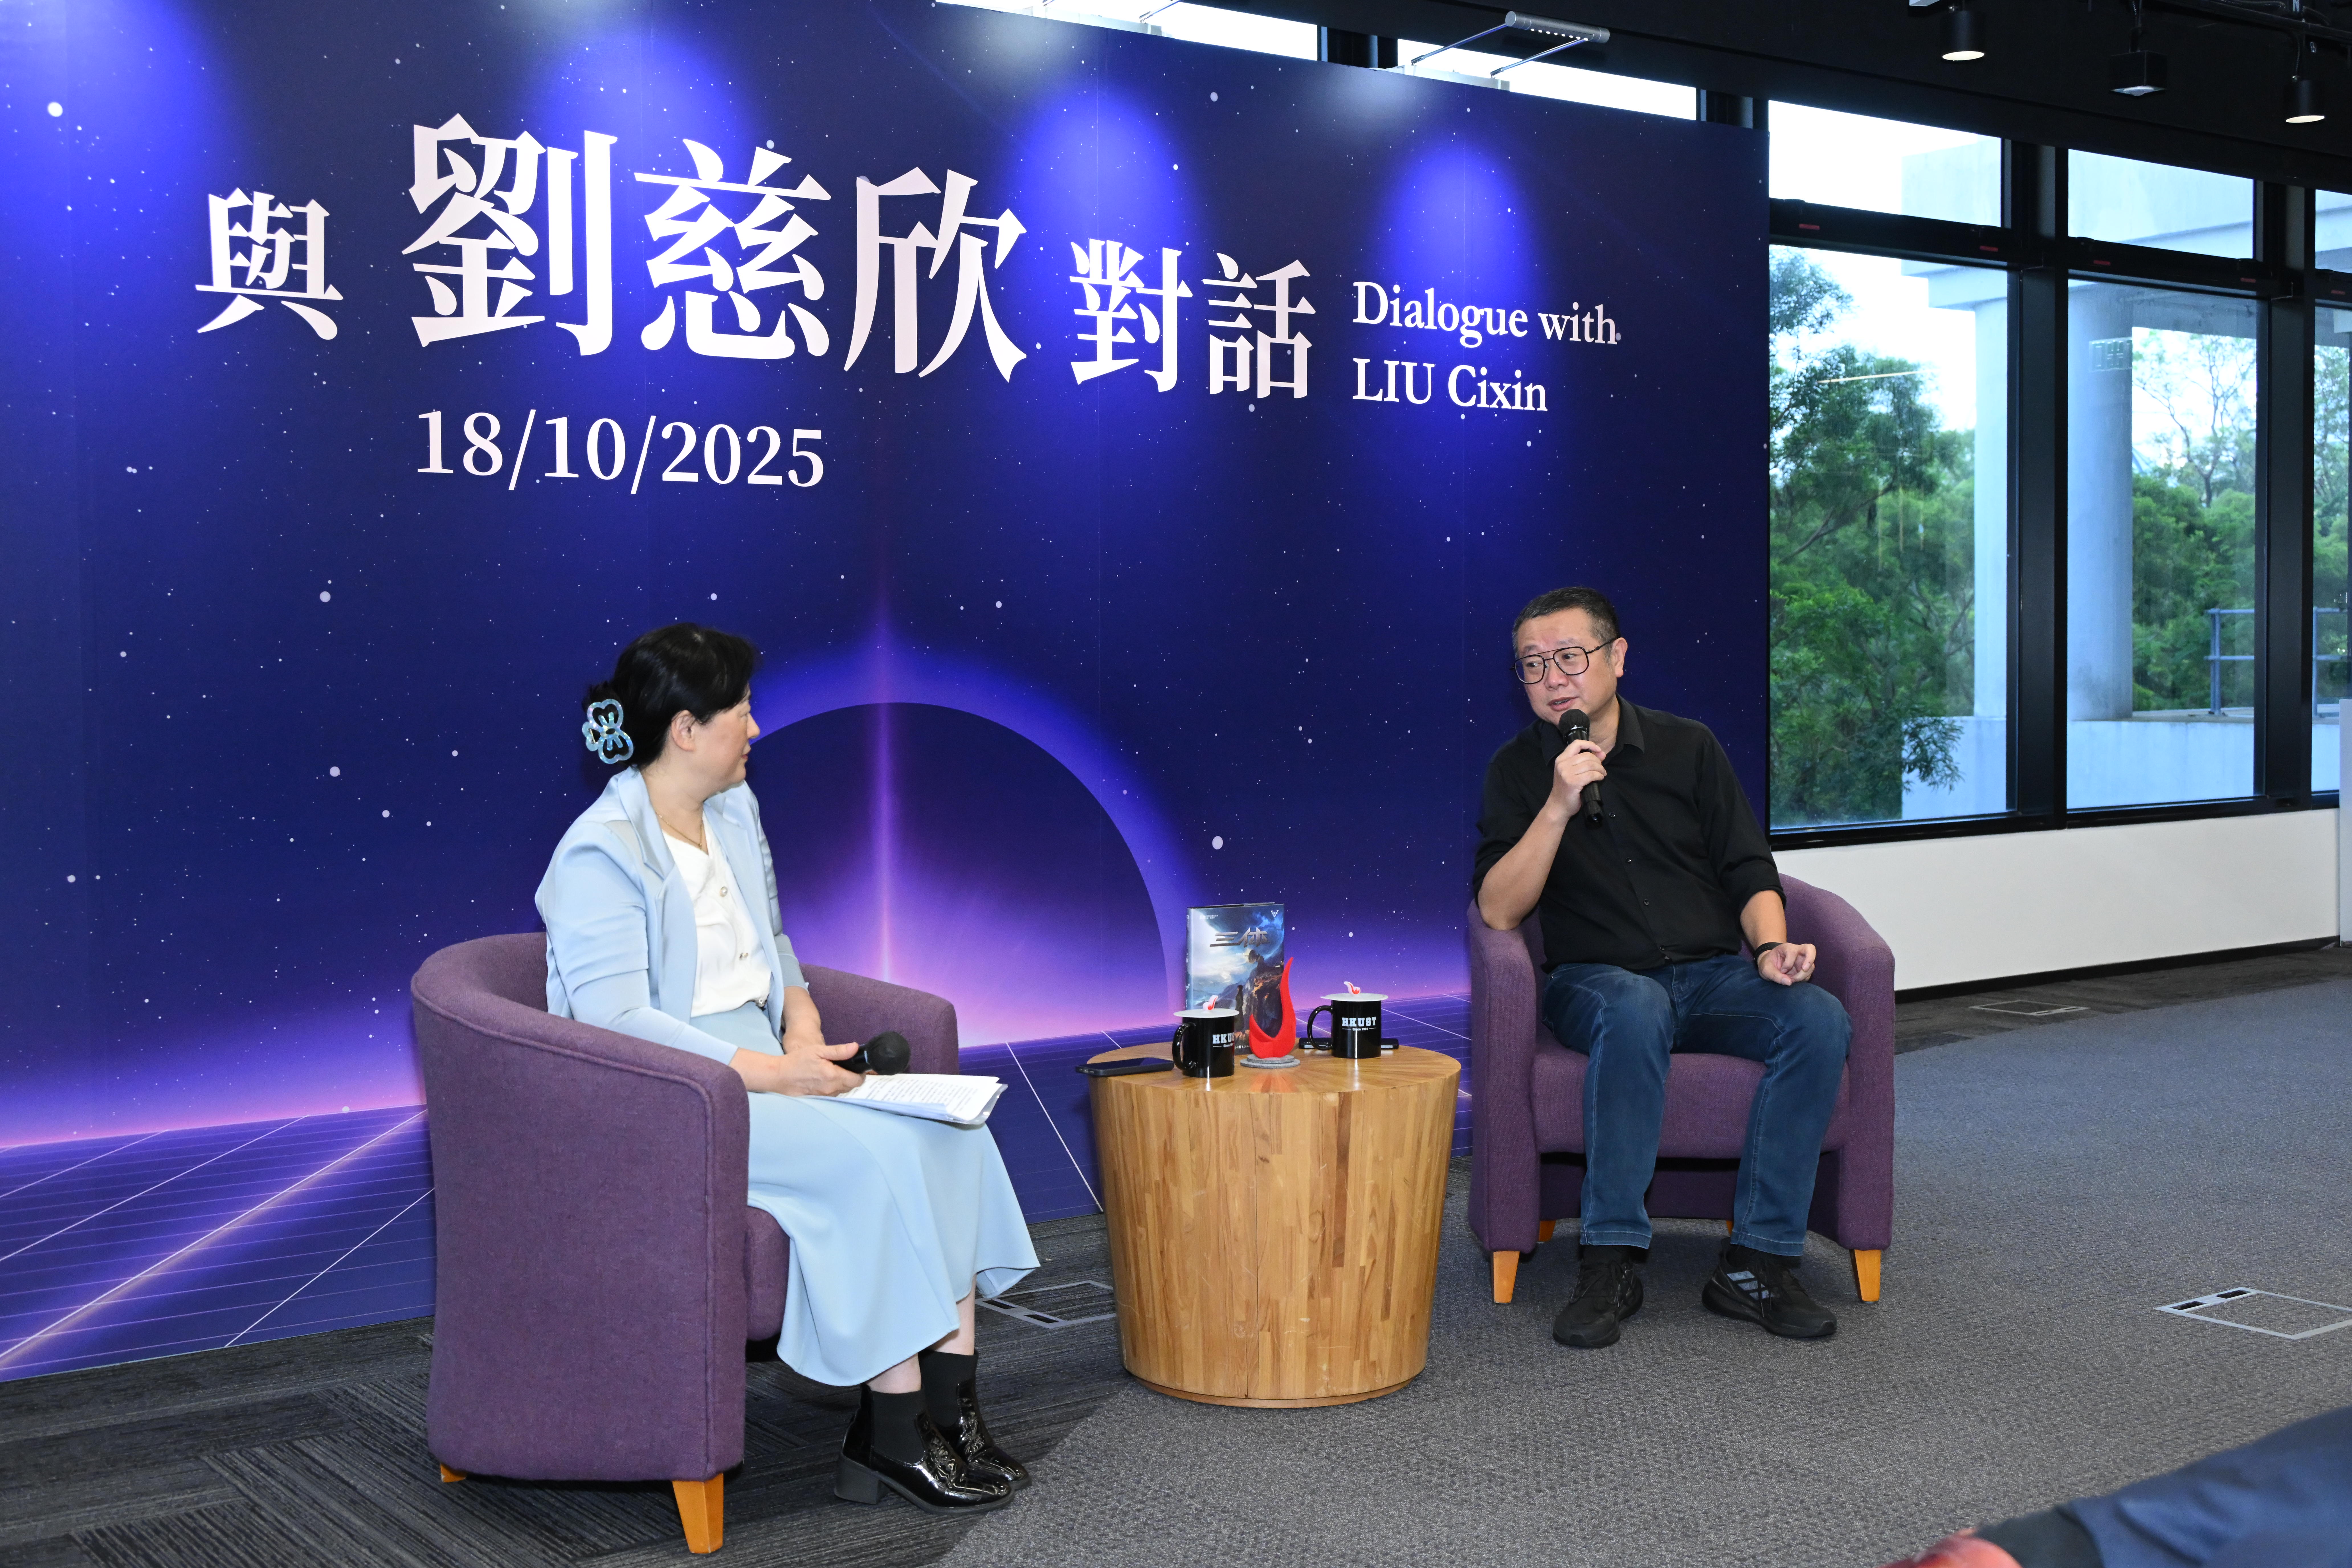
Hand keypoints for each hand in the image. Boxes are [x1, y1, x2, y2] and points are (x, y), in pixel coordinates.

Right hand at [732, 1033, 861, 1095]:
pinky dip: (834, 1087)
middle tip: (845, 1066)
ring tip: (834, 1071)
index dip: (861, 1073)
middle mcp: (830, 1089)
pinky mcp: (818, 1099)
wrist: (779, 1075)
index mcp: (833, 1076)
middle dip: (852, 1077)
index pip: (858, 1080)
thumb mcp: (818, 1050)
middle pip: (852, 1086)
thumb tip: (855, 1048)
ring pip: (842, 1091)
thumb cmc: (797, 1061)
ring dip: (843, 1082)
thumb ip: (838, 1051)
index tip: (857, 1066)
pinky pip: (832, 1094)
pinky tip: (826, 1079)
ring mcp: (824, 1096)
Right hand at [1550, 738, 1606, 812]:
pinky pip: (1591, 774)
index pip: (1576, 744)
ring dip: (1600, 769)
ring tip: (1602, 774)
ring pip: (1590, 764)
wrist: (1558, 806)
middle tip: (1601, 769)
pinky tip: (1600, 778)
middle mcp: (1562, 764)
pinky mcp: (1573, 782)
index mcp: (1561, 759)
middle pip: (1586, 755)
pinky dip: (1599, 776)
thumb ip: (1585, 762)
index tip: (1598, 750)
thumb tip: (1602, 753)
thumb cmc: (1566, 790)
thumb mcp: (1572, 773)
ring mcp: (1566, 773)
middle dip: (1598, 761)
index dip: (1590, 744)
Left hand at [1756, 942, 1816, 986]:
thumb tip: (1789, 982)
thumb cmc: (1767, 964)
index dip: (1788, 963)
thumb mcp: (1766, 969)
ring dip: (1803, 975)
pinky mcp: (1804, 968)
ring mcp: (1802, 960)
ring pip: (1811, 965)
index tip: (1781, 971)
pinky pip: (1809, 974)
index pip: (1792, 952)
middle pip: (1810, 949)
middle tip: (1804, 970)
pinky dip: (1803, 979)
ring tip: (1792, 980)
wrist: (1770, 966)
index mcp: (1786, 948)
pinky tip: (1794, 980)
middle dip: (1809, 961)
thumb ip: (1775, 975)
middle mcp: (1797, 951)